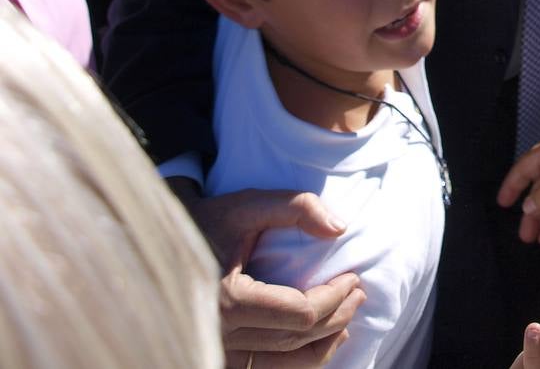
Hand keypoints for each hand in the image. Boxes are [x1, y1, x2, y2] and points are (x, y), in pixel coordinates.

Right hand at [181, 187, 363, 365]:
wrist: (162, 245)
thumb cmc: (210, 222)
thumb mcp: (249, 204)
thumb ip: (296, 207)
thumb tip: (338, 229)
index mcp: (229, 300)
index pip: (301, 312)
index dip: (335, 297)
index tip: (353, 277)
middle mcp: (221, 334)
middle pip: (296, 338)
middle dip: (336, 315)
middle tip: (358, 292)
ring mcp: (219, 349)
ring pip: (284, 362)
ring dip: (323, 343)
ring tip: (348, 317)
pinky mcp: (219, 355)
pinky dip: (299, 359)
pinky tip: (322, 339)